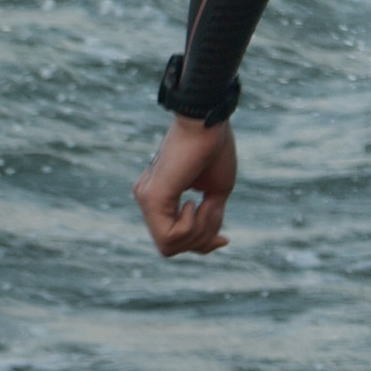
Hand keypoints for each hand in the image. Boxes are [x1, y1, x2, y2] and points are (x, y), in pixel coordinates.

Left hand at [134, 114, 236, 255]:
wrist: (208, 123)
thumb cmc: (213, 149)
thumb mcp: (216, 193)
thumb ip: (210, 218)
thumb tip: (216, 242)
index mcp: (160, 197)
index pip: (173, 240)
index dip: (201, 245)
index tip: (224, 239)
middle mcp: (148, 199)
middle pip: (172, 247)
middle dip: (202, 238)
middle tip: (214, 211)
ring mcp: (146, 199)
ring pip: (170, 245)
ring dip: (199, 231)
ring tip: (206, 203)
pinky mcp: (151, 198)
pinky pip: (170, 236)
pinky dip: (191, 226)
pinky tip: (194, 202)